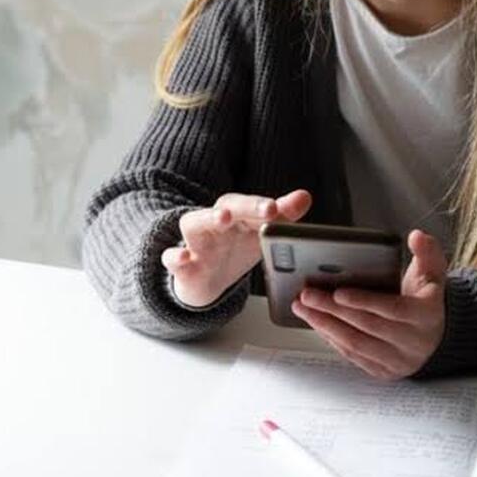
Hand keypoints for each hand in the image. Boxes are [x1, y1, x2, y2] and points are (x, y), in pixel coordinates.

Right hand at [163, 190, 312, 306]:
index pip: (247, 203)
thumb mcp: (260, 234)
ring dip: (207, 218)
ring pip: (193, 223)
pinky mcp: (180, 264)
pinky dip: (174, 256)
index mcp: (234, 214)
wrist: (206, 280)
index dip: (260, 204)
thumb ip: (283, 216)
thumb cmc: (234, 250)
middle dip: (243, 206)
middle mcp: (212, 222)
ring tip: (222, 219)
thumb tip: (304, 196)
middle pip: (224, 206)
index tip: (275, 208)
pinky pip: (171, 257)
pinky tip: (183, 256)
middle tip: (264, 209)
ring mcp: (194, 241)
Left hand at [292, 230, 447, 379]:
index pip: (392, 309)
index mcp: (426, 316)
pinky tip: (317, 323)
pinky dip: (331, 339)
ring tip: (303, 308)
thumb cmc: (427, 302)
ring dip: (324, 325)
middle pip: (366, 326)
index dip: (363, 301)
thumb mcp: (433, 274)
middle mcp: (413, 342)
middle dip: (332, 310)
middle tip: (307, 295)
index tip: (337, 292)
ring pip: (355, 344)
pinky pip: (352, 356)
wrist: (438, 338)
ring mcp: (398, 360)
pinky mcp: (383, 371)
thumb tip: (416, 236)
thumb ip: (427, 252)